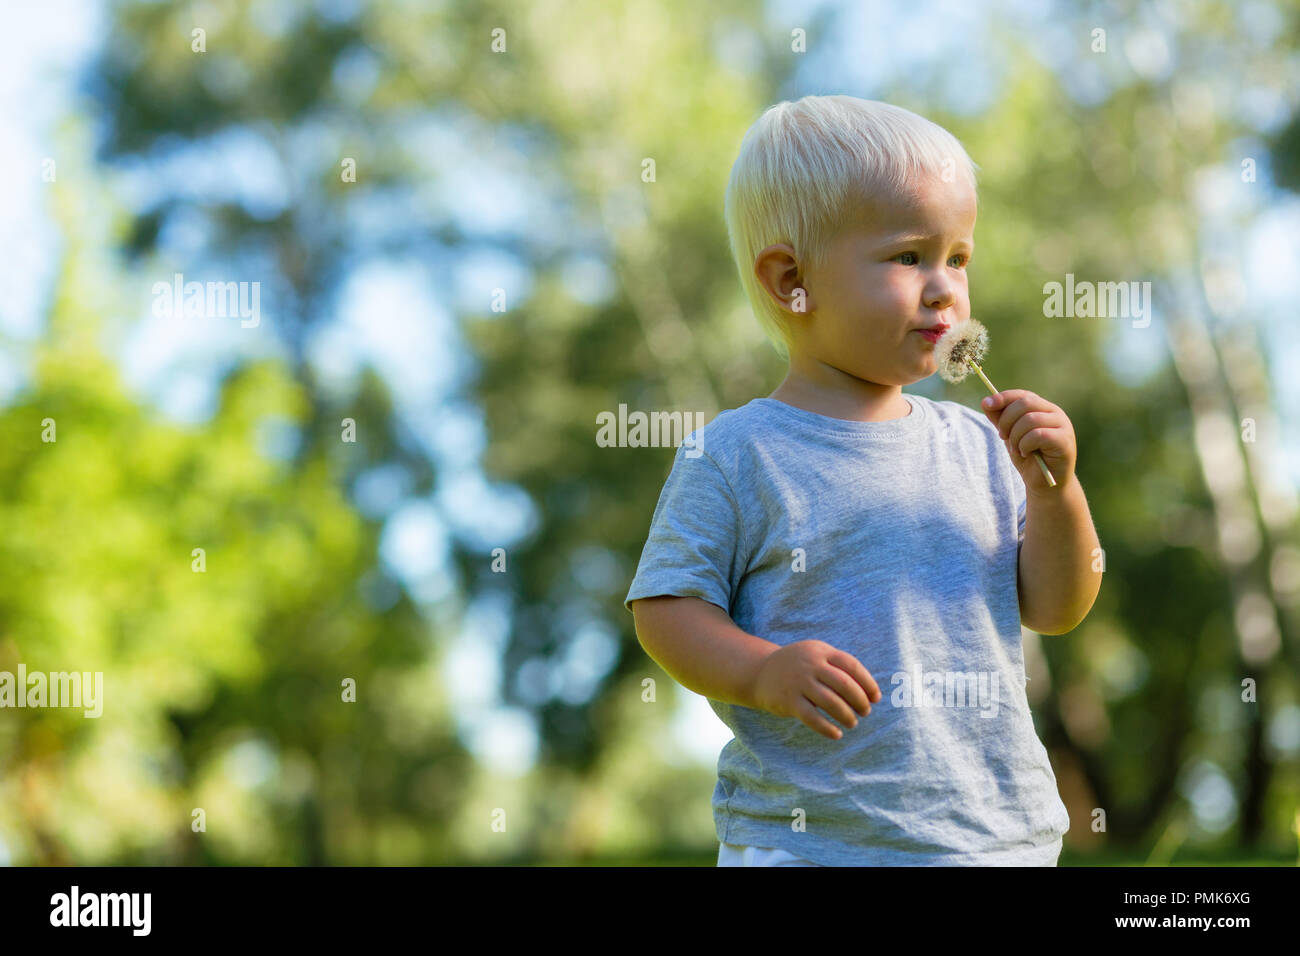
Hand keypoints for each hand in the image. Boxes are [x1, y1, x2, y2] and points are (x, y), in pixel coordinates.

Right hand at [751, 640, 881, 739]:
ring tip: (852, 723)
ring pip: (831, 702)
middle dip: (860, 701)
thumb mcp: (815, 656)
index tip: (876, 697)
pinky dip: (827, 728)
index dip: (868, 683)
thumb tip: (869, 691)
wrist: (759, 673)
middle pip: (844, 684)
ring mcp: (798, 682)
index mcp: (821, 651)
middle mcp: (810, 665)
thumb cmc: (798, 667)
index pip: (852, 665)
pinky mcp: (789, 701)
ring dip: (846, 715)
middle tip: (866, 712)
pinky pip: (812, 718)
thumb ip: (838, 667)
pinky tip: (837, 734)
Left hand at [982, 389, 1076, 495]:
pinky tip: (1025, 453)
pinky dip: (1025, 444)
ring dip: (1015, 436)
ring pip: (1030, 419)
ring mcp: (1063, 426)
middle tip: (1002, 436)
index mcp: (1043, 408)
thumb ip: (1000, 419)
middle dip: (1007, 420)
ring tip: (1016, 449)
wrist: (1045, 484)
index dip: (1004, 397)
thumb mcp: (1010, 435)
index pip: (1023, 395)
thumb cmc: (1028, 457)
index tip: (986, 404)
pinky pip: (1038, 434)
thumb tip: (986, 402)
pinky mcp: (1065, 440)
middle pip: (1025, 403)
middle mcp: (1055, 413)